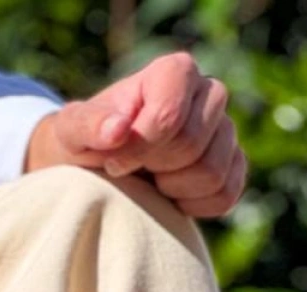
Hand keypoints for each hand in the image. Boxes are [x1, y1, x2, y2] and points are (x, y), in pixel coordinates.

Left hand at [26, 53, 244, 219]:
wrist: (105, 168)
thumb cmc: (89, 143)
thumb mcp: (73, 131)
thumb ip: (89, 124)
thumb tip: (118, 129)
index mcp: (176, 72)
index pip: (170, 115)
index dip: (139, 148)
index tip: (113, 162)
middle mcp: (209, 93)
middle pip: (192, 144)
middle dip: (156, 167)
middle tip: (134, 170)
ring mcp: (226, 131)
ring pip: (213, 173)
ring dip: (174, 189)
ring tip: (152, 182)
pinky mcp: (233, 166)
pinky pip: (225, 195)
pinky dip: (194, 206)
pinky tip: (170, 198)